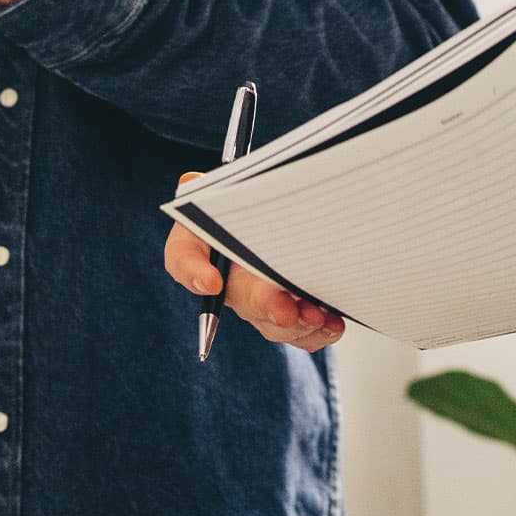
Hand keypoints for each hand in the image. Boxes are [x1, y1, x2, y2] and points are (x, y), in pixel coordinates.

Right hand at [163, 171, 344, 352]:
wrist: (276, 218)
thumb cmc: (244, 206)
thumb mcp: (221, 191)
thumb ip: (204, 191)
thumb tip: (190, 182)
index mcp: (205, 246)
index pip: (184, 258)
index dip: (194, 271)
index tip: (211, 280)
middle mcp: (231, 281)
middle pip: (242, 299)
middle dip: (266, 306)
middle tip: (284, 309)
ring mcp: (262, 302)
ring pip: (274, 324)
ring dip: (296, 324)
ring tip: (315, 314)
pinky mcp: (292, 313)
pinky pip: (301, 332)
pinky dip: (319, 331)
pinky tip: (332, 323)